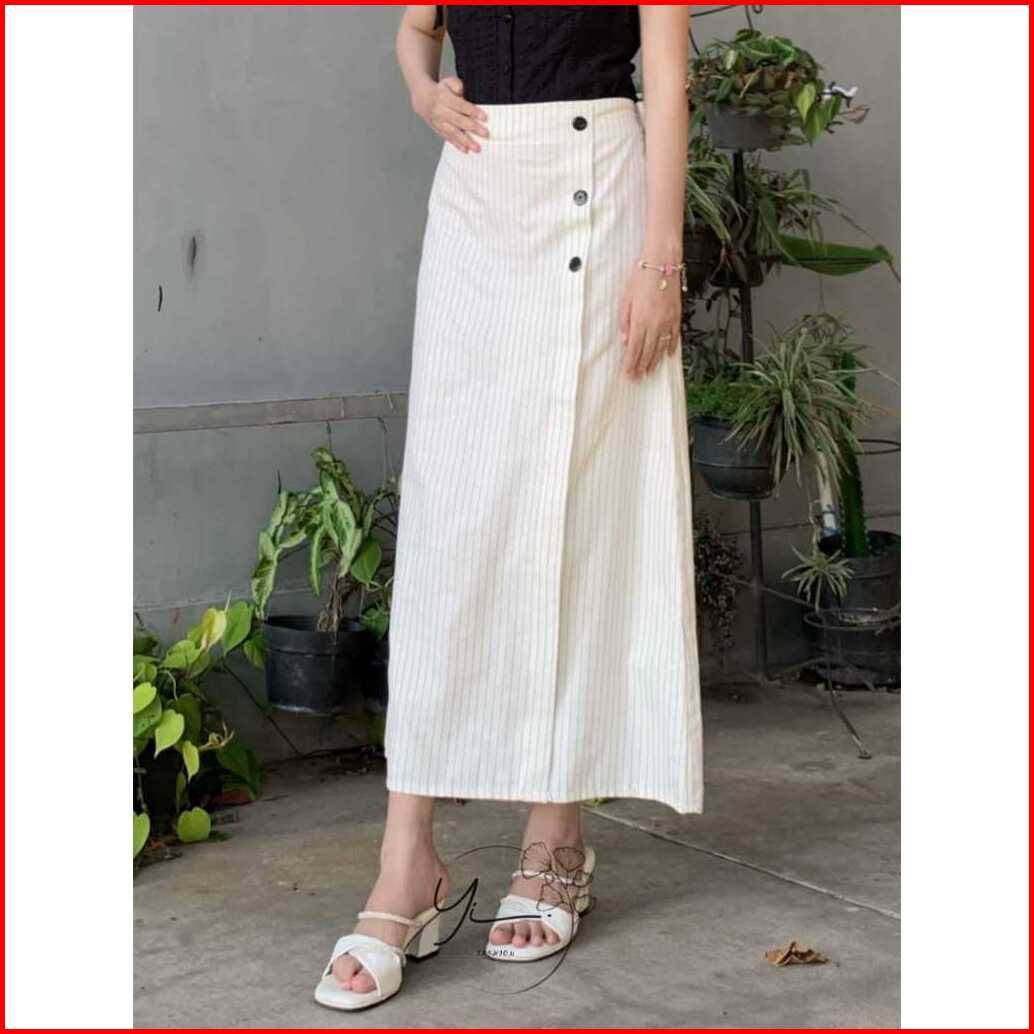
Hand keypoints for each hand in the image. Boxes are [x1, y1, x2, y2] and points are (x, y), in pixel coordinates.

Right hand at [413, 76, 488, 153]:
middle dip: (472, 128)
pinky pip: (448, 138)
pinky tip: (466, 150)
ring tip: (476, 148)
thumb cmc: (441, 91)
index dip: (471, 111)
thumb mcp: (447, 82)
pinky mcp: (438, 130)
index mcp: (443, 98)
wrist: (423, 100)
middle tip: (485, 134)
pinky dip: (457, 145)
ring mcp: (438, 123)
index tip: (484, 117)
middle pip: (458, 120)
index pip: (459, 105)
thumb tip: (461, 92)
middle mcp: (440, 111)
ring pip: (453, 132)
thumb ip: (456, 84)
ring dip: (465, 141)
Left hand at [618, 263, 681, 380]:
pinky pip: (674, 337)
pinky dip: (670, 348)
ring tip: (650, 372)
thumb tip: (624, 341)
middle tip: (637, 378)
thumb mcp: (625, 298)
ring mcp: (667, 321)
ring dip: (654, 362)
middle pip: (647, 352)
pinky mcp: (676, 316)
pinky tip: (667, 356)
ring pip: (661, 347)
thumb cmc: (641, 277)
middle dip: (641, 367)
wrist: (662, 263)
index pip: (634, 349)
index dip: (631, 364)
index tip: (628, 374)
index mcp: (640, 321)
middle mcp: (654, 324)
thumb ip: (625, 321)